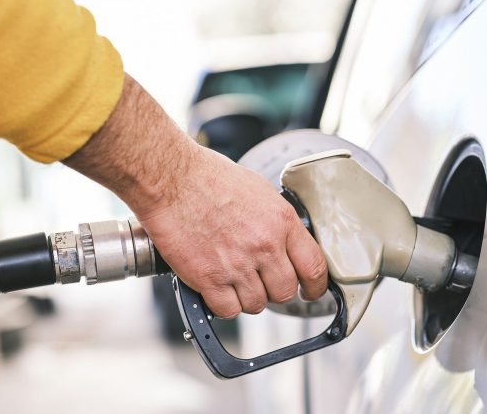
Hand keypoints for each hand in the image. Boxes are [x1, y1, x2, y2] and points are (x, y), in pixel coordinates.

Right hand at [64, 74, 327, 317]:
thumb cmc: (209, 178)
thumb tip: (285, 243)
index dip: (315, 287)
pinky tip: (215, 288)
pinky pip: (227, 310)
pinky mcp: (209, 278)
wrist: (171, 179)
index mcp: (282, 221)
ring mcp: (237, 265)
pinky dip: (222, 305)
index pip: (314, 267)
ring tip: (232, 280)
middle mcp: (265, 245)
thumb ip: (277, 221)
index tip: (310, 292)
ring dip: (246, 298)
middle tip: (260, 282)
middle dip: (274, 290)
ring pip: (256, 304)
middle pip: (285, 292)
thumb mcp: (259, 191)